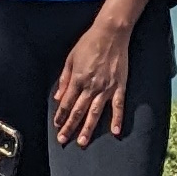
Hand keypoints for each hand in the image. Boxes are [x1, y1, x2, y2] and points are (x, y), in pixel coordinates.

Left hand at [50, 19, 133, 146]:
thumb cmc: (89, 43)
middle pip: (78, 111)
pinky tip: (115, 132)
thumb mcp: (71, 59)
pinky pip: (118, 106)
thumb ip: (64, 79)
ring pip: (95, 113)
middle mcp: (90, 86)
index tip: (57, 127)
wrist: (111, 33)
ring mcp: (106, 88)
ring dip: (88, 128)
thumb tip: (58, 97)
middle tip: (64, 140)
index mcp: (77, 79)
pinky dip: (117, 119)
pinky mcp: (119, 86)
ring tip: (82, 142)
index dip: (61, 116)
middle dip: (70, 127)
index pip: (66, 103)